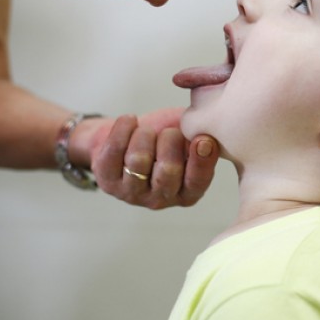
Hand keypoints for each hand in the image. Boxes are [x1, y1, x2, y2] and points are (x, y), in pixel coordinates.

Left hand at [89, 109, 219, 208]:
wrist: (128, 134)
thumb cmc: (166, 137)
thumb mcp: (190, 137)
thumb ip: (203, 136)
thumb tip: (212, 130)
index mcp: (188, 192)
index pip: (197, 182)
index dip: (201, 161)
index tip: (202, 139)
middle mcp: (161, 198)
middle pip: (167, 170)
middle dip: (171, 140)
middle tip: (169, 131)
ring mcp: (132, 193)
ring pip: (138, 159)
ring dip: (145, 134)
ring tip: (147, 130)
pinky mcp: (107, 181)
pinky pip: (113, 151)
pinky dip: (123, 128)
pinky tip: (130, 121)